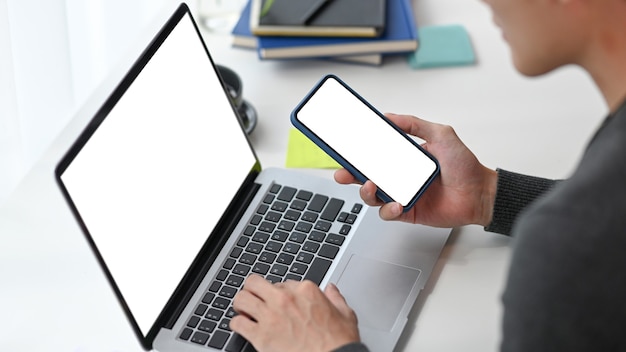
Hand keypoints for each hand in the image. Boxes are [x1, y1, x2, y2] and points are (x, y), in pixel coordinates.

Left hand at [230, 275, 359, 351]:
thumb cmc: (339, 342)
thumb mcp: (346, 314)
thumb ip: (336, 298)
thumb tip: (332, 290)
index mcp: (305, 290)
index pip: (281, 282)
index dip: (278, 292)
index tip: (279, 301)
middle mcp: (285, 299)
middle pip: (254, 283)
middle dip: (252, 290)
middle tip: (253, 298)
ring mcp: (271, 316)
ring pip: (241, 299)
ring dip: (241, 305)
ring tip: (244, 311)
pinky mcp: (261, 336)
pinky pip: (237, 323)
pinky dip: (236, 325)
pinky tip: (242, 328)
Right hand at [335, 113, 496, 227]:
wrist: (480, 193)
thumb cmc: (465, 166)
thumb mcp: (441, 134)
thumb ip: (414, 124)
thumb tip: (389, 116)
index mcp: (403, 158)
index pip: (374, 154)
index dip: (357, 153)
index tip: (345, 148)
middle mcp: (400, 177)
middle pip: (365, 176)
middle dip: (349, 175)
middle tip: (342, 172)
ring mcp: (402, 195)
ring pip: (372, 196)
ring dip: (365, 192)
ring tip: (371, 185)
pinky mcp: (408, 212)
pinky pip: (388, 213)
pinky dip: (388, 209)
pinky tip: (396, 204)